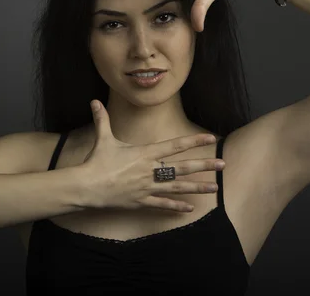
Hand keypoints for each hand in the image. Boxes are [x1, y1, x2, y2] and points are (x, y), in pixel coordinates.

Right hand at [80, 100, 224, 212]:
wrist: (87, 187)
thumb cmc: (96, 162)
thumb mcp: (103, 139)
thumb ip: (102, 119)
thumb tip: (94, 101)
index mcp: (145, 153)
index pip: (174, 145)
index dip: (193, 141)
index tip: (210, 138)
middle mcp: (150, 170)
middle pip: (182, 168)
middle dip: (204, 166)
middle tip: (223, 165)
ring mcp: (147, 187)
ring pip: (177, 188)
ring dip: (197, 187)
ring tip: (214, 188)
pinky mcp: (141, 201)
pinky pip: (161, 204)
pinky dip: (175, 206)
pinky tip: (189, 208)